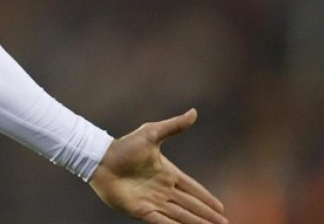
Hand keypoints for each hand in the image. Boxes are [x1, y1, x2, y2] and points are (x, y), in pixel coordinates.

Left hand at [89, 108, 226, 223]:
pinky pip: (162, 222)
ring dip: (196, 223)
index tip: (221, 207)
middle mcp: (163, 190)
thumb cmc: (123, 146)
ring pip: (180, 216)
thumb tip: (194, 112)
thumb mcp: (152, 133)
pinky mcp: (141, 210)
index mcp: (167, 174)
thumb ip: (174, 126)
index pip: (193, 189)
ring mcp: (153, 201)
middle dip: (207, 216)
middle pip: (191, 206)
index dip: (207, 198)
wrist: (100, 159)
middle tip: (224, 223)